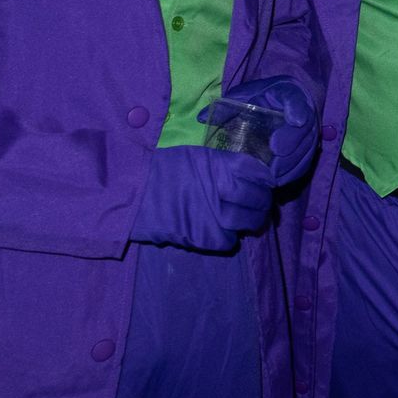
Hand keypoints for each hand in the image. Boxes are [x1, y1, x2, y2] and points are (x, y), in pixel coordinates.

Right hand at [130, 145, 275, 250]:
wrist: (131, 195)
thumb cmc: (162, 172)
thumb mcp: (197, 157)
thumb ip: (226, 165)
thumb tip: (252, 175)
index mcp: (221, 165)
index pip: (259, 173)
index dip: (265, 179)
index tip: (267, 182)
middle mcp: (222, 189)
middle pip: (259, 199)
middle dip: (262, 202)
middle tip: (260, 203)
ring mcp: (214, 215)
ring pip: (249, 222)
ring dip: (251, 221)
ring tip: (245, 218)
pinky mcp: (204, 237)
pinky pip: (229, 240)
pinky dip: (229, 236)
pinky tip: (221, 229)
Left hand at [217, 75, 319, 184]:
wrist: (278, 103)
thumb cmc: (258, 99)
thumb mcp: (243, 96)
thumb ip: (225, 107)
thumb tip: (202, 118)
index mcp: (287, 92)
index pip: (296, 98)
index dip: (298, 109)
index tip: (294, 120)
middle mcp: (302, 110)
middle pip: (305, 127)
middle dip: (292, 141)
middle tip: (275, 153)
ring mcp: (307, 131)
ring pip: (308, 147)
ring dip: (293, 162)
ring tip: (274, 173)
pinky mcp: (307, 147)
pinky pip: (306, 161)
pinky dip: (293, 171)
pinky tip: (278, 179)